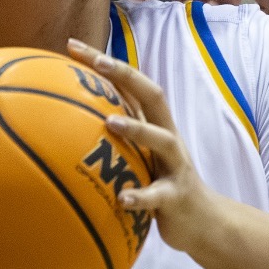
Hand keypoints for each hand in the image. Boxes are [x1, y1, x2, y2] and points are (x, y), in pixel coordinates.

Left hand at [67, 37, 225, 255]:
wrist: (203, 223)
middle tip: (98, 62)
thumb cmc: (162, 186)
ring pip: (162, 140)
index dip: (106, 63)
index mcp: (157, 125)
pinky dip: (140, 196)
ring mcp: (175, 166)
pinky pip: (158, 196)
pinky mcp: (176, 197)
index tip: (73, 46)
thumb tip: (66, 127)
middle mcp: (169, 138)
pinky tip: (122, 198)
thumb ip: (115, 140)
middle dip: (126, 75)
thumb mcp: (140, 159)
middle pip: (153, 96)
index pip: (133, 85)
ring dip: (137, 129)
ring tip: (109, 123)